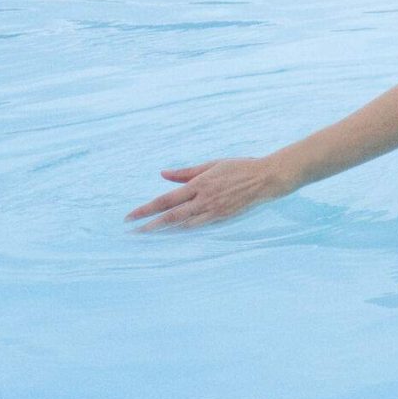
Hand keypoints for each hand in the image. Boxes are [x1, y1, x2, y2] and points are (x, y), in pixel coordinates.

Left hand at [125, 156, 289, 230]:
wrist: (266, 178)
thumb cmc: (239, 167)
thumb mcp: (211, 164)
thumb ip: (186, 172)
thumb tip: (163, 174)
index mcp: (199, 184)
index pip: (166, 200)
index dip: (147, 209)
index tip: (131, 216)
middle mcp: (204, 200)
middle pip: (171, 216)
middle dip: (149, 225)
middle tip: (131, 232)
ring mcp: (213, 211)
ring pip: (183, 225)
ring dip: (163, 231)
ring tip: (147, 235)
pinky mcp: (222, 218)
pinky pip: (198, 227)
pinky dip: (183, 231)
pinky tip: (173, 233)